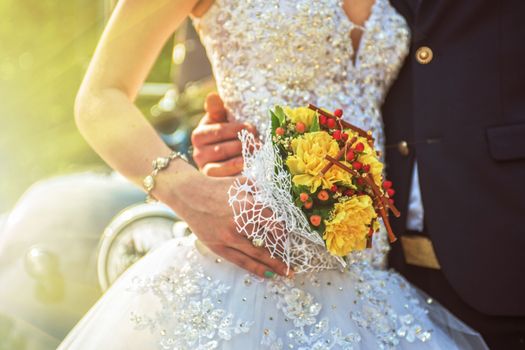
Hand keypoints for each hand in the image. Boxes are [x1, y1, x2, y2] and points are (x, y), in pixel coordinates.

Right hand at [169, 173, 290, 278]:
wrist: (188, 194)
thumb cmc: (216, 187)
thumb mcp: (240, 184)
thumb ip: (259, 191)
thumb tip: (277, 200)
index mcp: (247, 205)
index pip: (274, 223)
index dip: (284, 233)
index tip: (291, 239)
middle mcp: (239, 223)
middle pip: (267, 242)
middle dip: (282, 253)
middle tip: (294, 263)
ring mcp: (228, 237)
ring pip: (255, 255)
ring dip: (273, 266)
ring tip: (285, 273)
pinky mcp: (218, 247)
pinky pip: (240, 261)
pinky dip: (255, 269)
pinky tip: (267, 274)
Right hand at [191, 93, 256, 176]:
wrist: (224, 159)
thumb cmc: (225, 135)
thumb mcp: (220, 120)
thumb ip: (217, 109)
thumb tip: (212, 96)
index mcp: (199, 135)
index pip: (219, 131)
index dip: (237, 130)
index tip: (253, 128)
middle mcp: (198, 153)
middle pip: (223, 149)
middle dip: (243, 145)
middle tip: (260, 143)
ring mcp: (204, 168)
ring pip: (224, 164)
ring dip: (244, 159)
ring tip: (258, 154)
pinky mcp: (213, 181)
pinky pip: (225, 177)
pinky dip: (238, 173)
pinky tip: (251, 169)